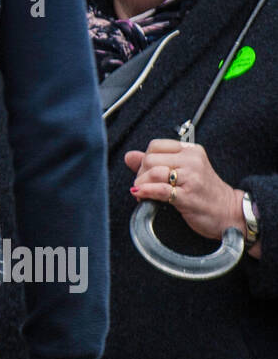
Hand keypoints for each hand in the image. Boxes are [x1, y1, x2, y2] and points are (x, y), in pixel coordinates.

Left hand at [125, 139, 247, 244]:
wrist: (230, 213)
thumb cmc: (205, 193)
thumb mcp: (183, 172)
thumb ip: (156, 162)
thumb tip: (129, 156)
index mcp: (190, 151)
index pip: (155, 145)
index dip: (143, 159)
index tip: (144, 172)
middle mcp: (192, 161)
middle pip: (150, 158)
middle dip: (140, 174)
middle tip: (142, 186)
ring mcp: (191, 178)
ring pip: (153, 172)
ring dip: (141, 184)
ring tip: (141, 193)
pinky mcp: (188, 196)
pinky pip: (159, 189)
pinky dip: (145, 192)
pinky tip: (140, 196)